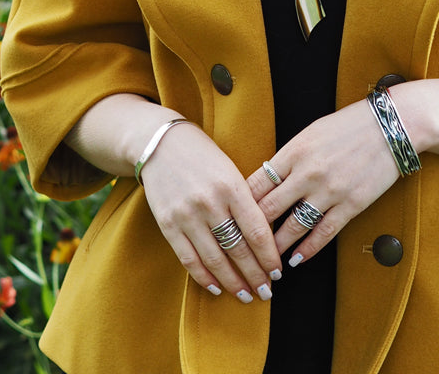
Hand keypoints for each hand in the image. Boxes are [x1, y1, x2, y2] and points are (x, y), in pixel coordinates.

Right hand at [140, 125, 282, 301]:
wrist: (160, 144)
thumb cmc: (203, 156)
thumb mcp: (231, 170)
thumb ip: (245, 200)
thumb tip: (263, 237)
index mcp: (232, 185)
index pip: (256, 230)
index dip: (269, 256)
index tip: (277, 272)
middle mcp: (210, 202)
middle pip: (238, 249)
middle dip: (254, 274)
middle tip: (266, 292)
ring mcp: (187, 215)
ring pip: (214, 259)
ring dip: (232, 281)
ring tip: (245, 295)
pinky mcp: (168, 224)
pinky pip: (188, 258)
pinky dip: (203, 276)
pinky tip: (216, 287)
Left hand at [245, 98, 399, 265]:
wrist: (389, 126)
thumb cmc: (348, 126)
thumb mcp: (310, 133)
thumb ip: (289, 157)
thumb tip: (268, 179)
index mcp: (294, 151)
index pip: (257, 183)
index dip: (241, 204)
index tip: (233, 218)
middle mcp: (308, 172)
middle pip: (270, 209)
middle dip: (253, 231)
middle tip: (242, 247)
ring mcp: (329, 190)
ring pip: (294, 226)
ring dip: (277, 247)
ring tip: (267, 261)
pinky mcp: (351, 204)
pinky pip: (323, 233)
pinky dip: (307, 249)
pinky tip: (297, 259)